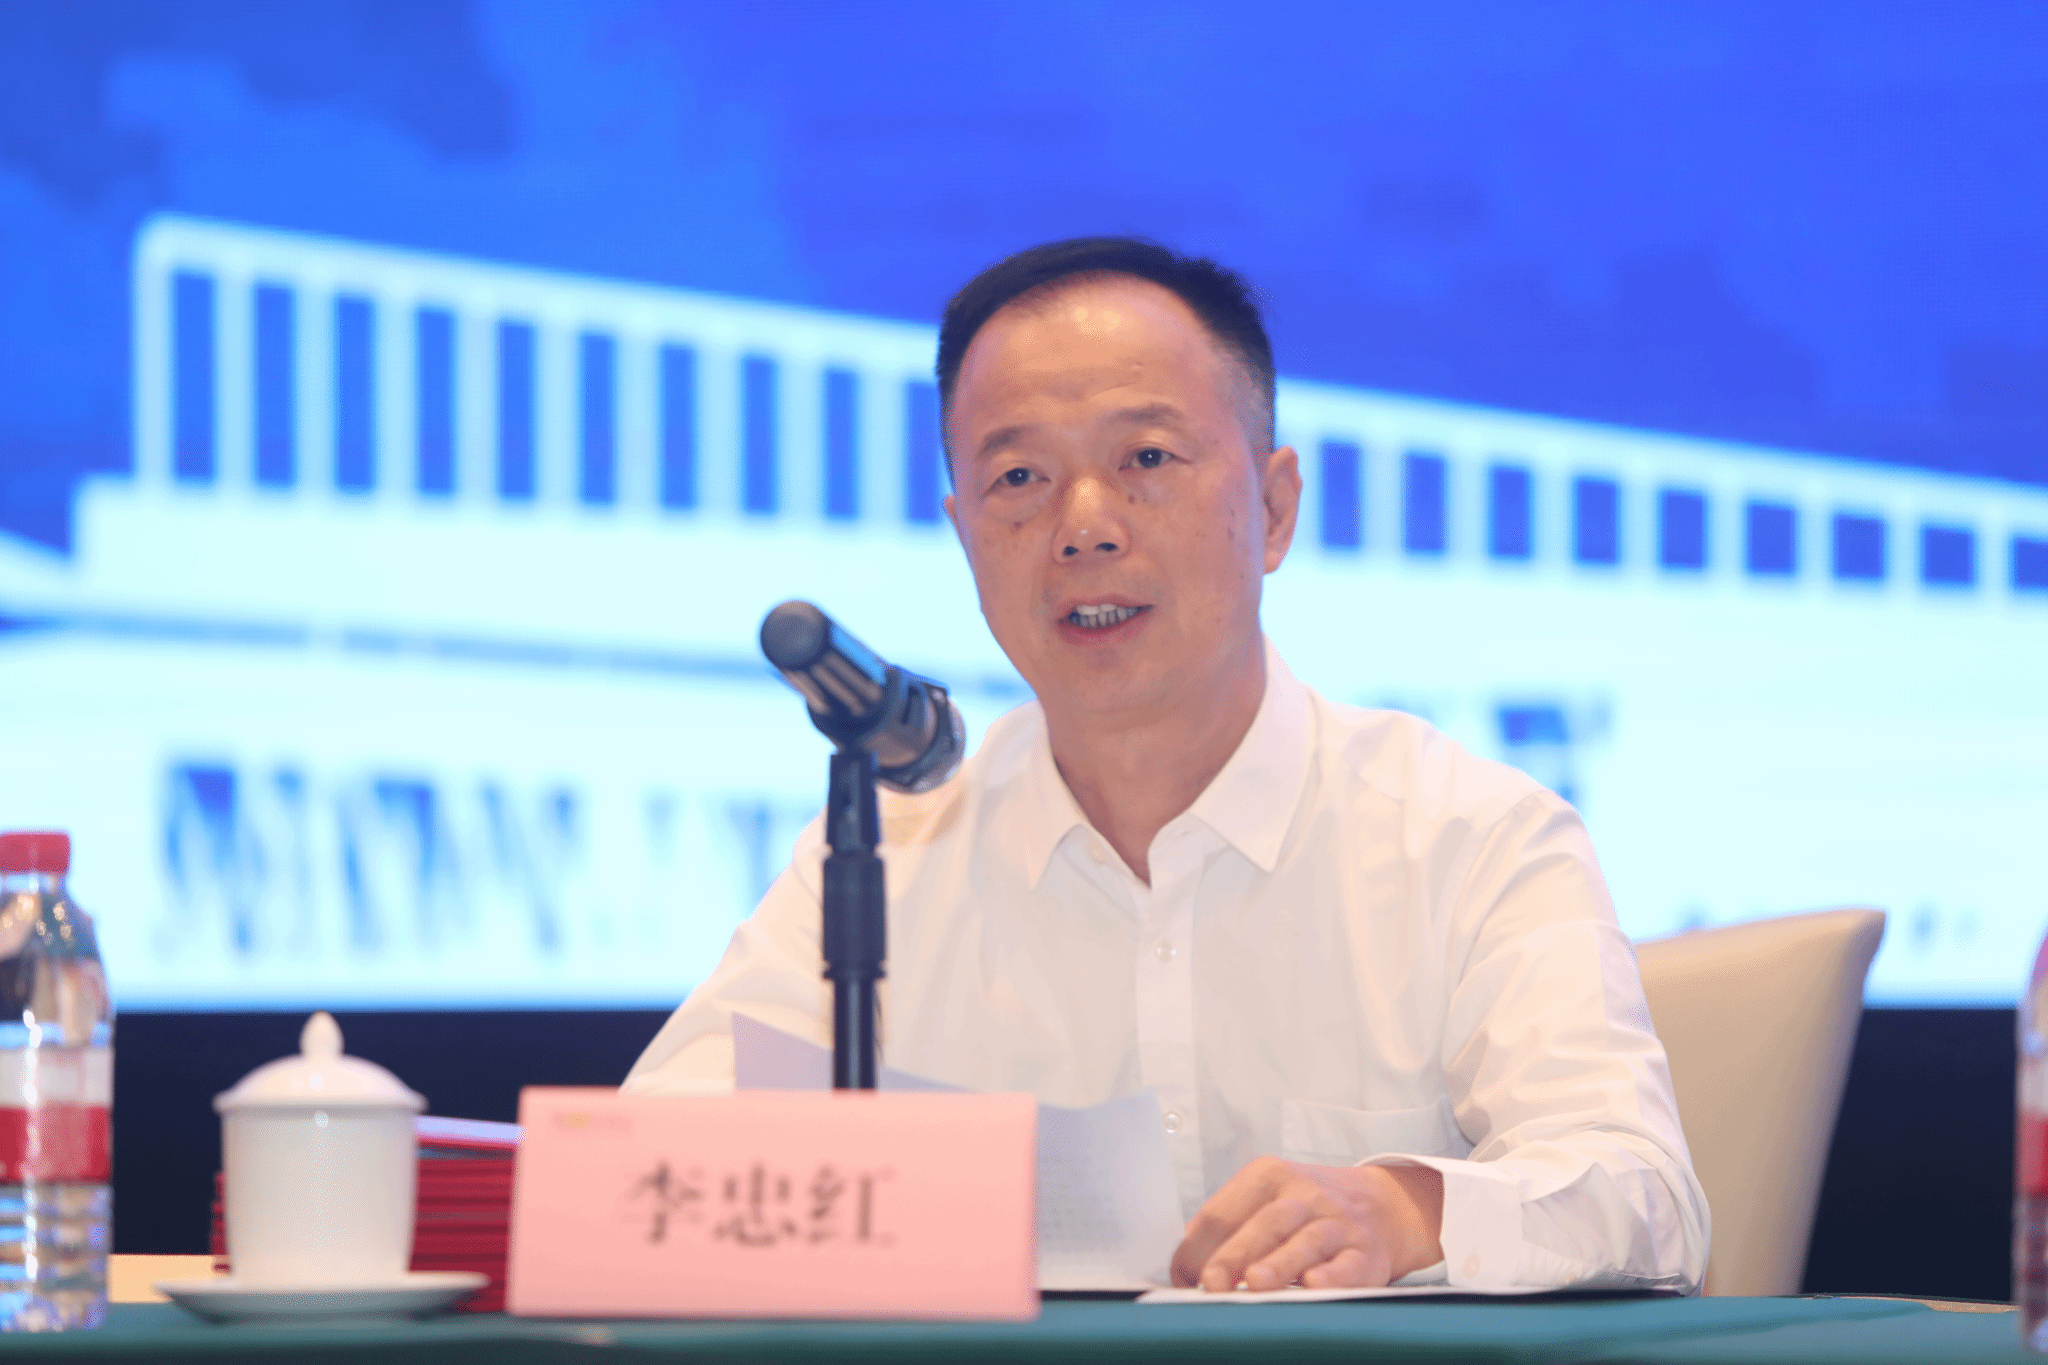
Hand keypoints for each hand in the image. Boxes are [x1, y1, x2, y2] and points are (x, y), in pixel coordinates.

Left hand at [1169, 1157, 1444, 1291]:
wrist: (1380, 1204)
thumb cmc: (1305, 1208)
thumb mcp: (1266, 1198)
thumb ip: (1228, 1222)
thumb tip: (1182, 1260)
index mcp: (1269, 1176)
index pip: (1224, 1211)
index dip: (1197, 1246)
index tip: (1181, 1277)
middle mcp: (1304, 1195)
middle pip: (1264, 1223)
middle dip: (1234, 1255)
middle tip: (1211, 1283)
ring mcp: (1337, 1223)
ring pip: (1305, 1241)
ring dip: (1279, 1263)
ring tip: (1255, 1283)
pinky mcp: (1366, 1253)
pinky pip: (1349, 1265)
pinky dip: (1332, 1276)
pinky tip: (1314, 1284)